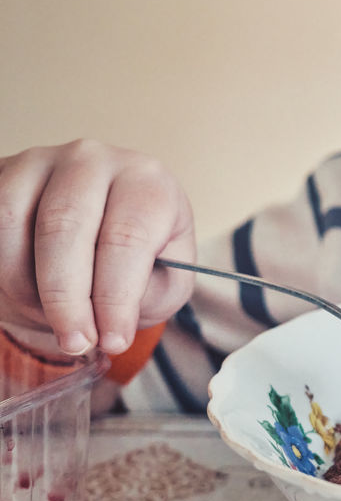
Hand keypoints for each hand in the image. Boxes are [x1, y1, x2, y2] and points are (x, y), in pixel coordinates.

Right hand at [0, 140, 195, 354]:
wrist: (98, 226)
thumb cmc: (137, 256)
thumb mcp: (164, 278)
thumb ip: (147, 295)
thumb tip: (111, 322)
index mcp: (147, 181)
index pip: (127, 236)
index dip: (116, 297)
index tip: (113, 340)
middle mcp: (94, 160)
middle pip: (64, 226)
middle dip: (66, 297)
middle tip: (75, 341)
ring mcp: (42, 161)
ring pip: (13, 222)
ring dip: (25, 284)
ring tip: (49, 316)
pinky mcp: (3, 174)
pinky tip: (23, 289)